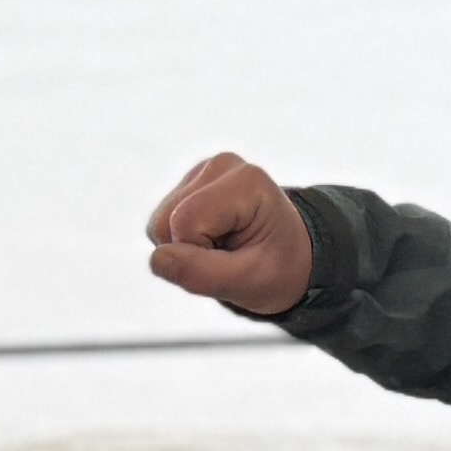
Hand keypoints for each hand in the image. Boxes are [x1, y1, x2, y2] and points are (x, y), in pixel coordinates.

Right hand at [146, 151, 316, 316]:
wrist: (292, 257)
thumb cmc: (279, 268)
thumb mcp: (249, 283)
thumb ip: (202, 273)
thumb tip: (158, 259)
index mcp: (246, 182)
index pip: (185, 222)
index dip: (199, 255)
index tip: (233, 260)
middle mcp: (222, 167)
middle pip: (165, 220)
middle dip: (189, 251)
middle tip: (228, 256)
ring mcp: (204, 172)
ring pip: (158, 222)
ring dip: (184, 247)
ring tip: (222, 248)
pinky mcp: (190, 184)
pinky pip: (162, 220)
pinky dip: (182, 239)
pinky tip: (212, 238)